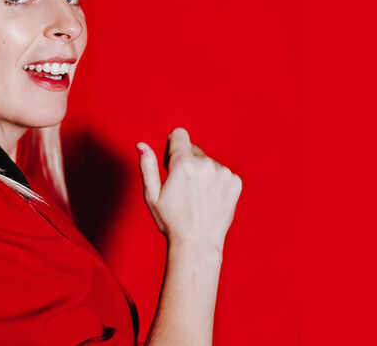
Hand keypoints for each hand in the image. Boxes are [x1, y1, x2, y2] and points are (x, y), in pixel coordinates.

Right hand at [136, 128, 241, 252]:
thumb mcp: (152, 194)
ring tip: (197, 197)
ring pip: (208, 162)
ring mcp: (223, 172)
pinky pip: (222, 173)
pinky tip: (208, 199)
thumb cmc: (171, 220)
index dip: (172, 146)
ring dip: (202, 173)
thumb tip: (141, 145)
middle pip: (193, 149)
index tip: (171, 162)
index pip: (179, 134)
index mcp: (184, 163)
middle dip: (186, 162)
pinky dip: (215, 182)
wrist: (198, 243)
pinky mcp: (235, 182)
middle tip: (183, 188)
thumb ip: (147, 166)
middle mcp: (206, 164)